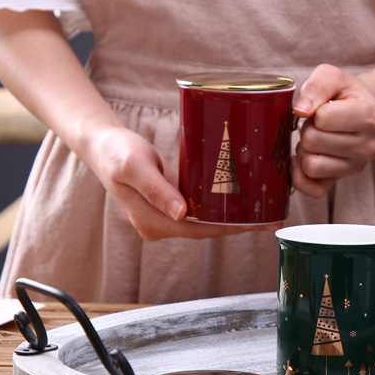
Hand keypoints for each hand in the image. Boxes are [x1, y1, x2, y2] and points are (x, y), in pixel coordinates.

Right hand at [86, 127, 260, 239]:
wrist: (103, 144)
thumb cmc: (117, 151)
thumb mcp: (135, 166)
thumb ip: (157, 189)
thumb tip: (181, 213)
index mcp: (152, 222)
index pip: (198, 230)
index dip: (229, 229)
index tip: (256, 225)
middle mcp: (160, 225)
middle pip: (206, 230)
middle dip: (238, 226)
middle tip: (270, 219)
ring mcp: (165, 217)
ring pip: (205, 222)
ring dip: (232, 218)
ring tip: (263, 212)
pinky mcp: (170, 206)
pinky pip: (200, 211)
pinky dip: (220, 208)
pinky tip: (240, 202)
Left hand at [291, 64, 374, 197]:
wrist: (362, 110)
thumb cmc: (345, 93)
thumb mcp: (333, 76)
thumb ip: (317, 85)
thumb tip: (300, 111)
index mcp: (370, 117)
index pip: (322, 118)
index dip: (313, 109)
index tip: (323, 106)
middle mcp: (369, 147)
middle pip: (313, 142)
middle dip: (307, 129)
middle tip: (317, 123)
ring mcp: (357, 167)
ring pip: (311, 166)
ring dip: (304, 149)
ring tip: (315, 138)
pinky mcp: (342, 181)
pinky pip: (312, 189)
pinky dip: (300, 176)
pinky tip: (305, 158)